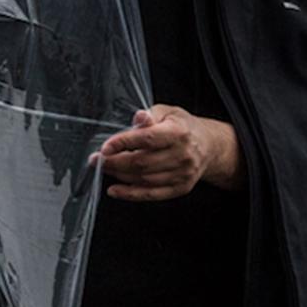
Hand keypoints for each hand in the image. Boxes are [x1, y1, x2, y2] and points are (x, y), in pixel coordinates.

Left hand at [89, 105, 244, 201]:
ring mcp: (182, 174)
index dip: (123, 143)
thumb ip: (151, 115)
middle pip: (142, 162)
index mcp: (178, 133)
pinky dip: (130, 194)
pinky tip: (115, 190)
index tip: (105, 147)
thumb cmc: (183, 127)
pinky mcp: (180, 188)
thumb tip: (138, 117)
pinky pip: (151, 194)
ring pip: (144, 179)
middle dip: (114, 162)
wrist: (209, 146)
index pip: (146, 139)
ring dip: (119, 176)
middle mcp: (182, 155)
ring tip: (105, 169)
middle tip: (98, 160)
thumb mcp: (168, 112)